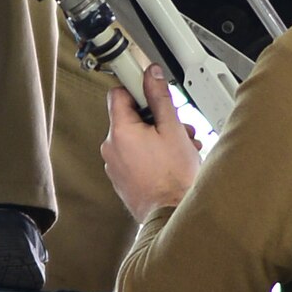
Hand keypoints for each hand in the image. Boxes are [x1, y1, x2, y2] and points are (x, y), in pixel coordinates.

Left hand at [102, 66, 201, 222]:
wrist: (172, 216)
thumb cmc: (173, 179)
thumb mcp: (173, 130)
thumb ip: (160, 98)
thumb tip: (151, 75)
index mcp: (121, 131)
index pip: (118, 94)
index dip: (137, 88)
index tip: (149, 88)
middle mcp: (112, 148)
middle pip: (130, 117)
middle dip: (155, 118)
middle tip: (175, 126)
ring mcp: (115, 166)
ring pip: (135, 138)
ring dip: (156, 137)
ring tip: (179, 147)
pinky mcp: (122, 179)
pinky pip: (133, 157)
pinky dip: (150, 154)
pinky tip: (170, 161)